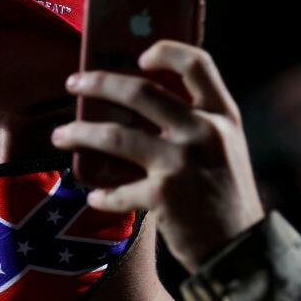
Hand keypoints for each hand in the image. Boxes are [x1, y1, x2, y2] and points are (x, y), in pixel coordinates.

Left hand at [52, 40, 263, 272]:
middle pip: (140, 91)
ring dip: (79, 133)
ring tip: (60, 135)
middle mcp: (203, 132)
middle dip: (98, 83)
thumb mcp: (228, 149)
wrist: (241, 249)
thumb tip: (146, 107)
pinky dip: (103, 195)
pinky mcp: (163, 196)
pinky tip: (94, 197)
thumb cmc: (229, 198)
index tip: (139, 58)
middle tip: (74, 84)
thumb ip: (200, 125)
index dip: (165, 51)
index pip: (197, 63)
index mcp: (222, 116)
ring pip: (115, 135)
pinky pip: (118, 190)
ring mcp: (181, 163)